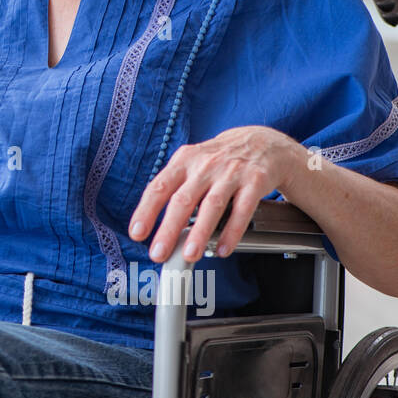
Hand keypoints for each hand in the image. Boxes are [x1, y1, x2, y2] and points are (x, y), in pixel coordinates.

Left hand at [127, 126, 300, 262]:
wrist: (261, 142)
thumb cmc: (218, 159)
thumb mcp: (192, 163)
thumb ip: (176, 189)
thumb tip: (156, 225)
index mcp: (184, 161)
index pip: (159, 187)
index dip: (146, 211)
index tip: (137, 233)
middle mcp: (205, 166)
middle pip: (183, 200)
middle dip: (168, 229)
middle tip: (158, 253)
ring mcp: (230, 173)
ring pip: (211, 206)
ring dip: (199, 233)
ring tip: (189, 254)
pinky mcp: (254, 181)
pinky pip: (242, 210)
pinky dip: (232, 232)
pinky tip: (223, 249)